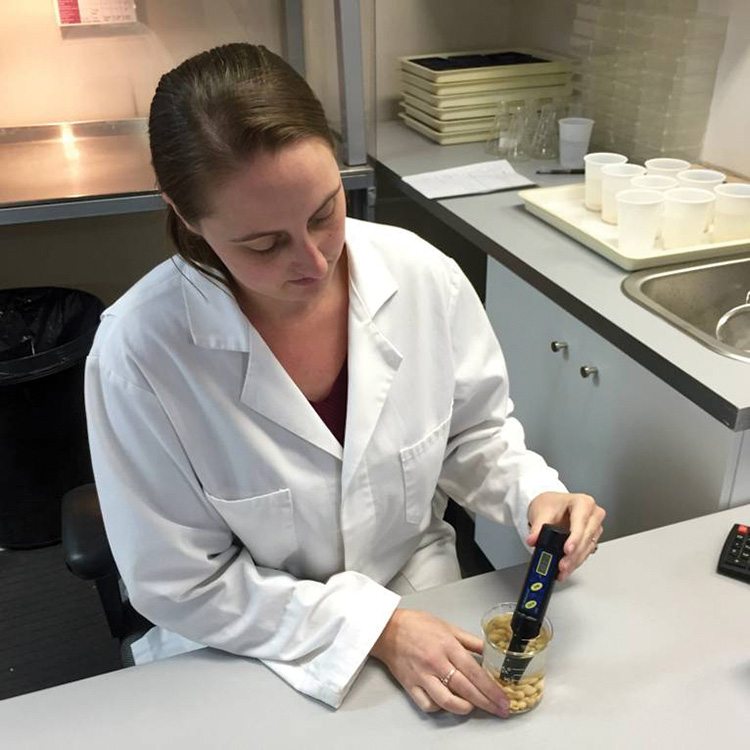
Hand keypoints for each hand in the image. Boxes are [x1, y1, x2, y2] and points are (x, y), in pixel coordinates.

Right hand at [370, 608, 508, 717]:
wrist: (387, 629)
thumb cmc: (416, 625)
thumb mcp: (447, 626)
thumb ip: (469, 640)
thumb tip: (489, 650)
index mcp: (447, 646)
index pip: (475, 672)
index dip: (491, 688)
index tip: (503, 698)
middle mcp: (436, 662)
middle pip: (466, 688)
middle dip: (486, 702)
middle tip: (499, 710)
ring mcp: (422, 676)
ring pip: (448, 701)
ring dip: (464, 708)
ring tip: (472, 706)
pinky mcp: (410, 685)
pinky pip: (428, 704)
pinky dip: (439, 708)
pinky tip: (447, 703)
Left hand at [527, 491, 605, 581]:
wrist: (552, 505)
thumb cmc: (551, 504)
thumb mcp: (542, 511)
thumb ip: (537, 527)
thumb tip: (533, 540)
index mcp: (583, 502)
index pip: (581, 521)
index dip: (575, 537)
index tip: (567, 549)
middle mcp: (593, 514)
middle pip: (586, 537)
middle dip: (574, 554)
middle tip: (562, 565)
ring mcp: (594, 527)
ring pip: (587, 548)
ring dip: (575, 561)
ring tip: (562, 570)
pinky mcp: (590, 539)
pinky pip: (585, 553)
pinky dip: (575, 562)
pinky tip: (566, 569)